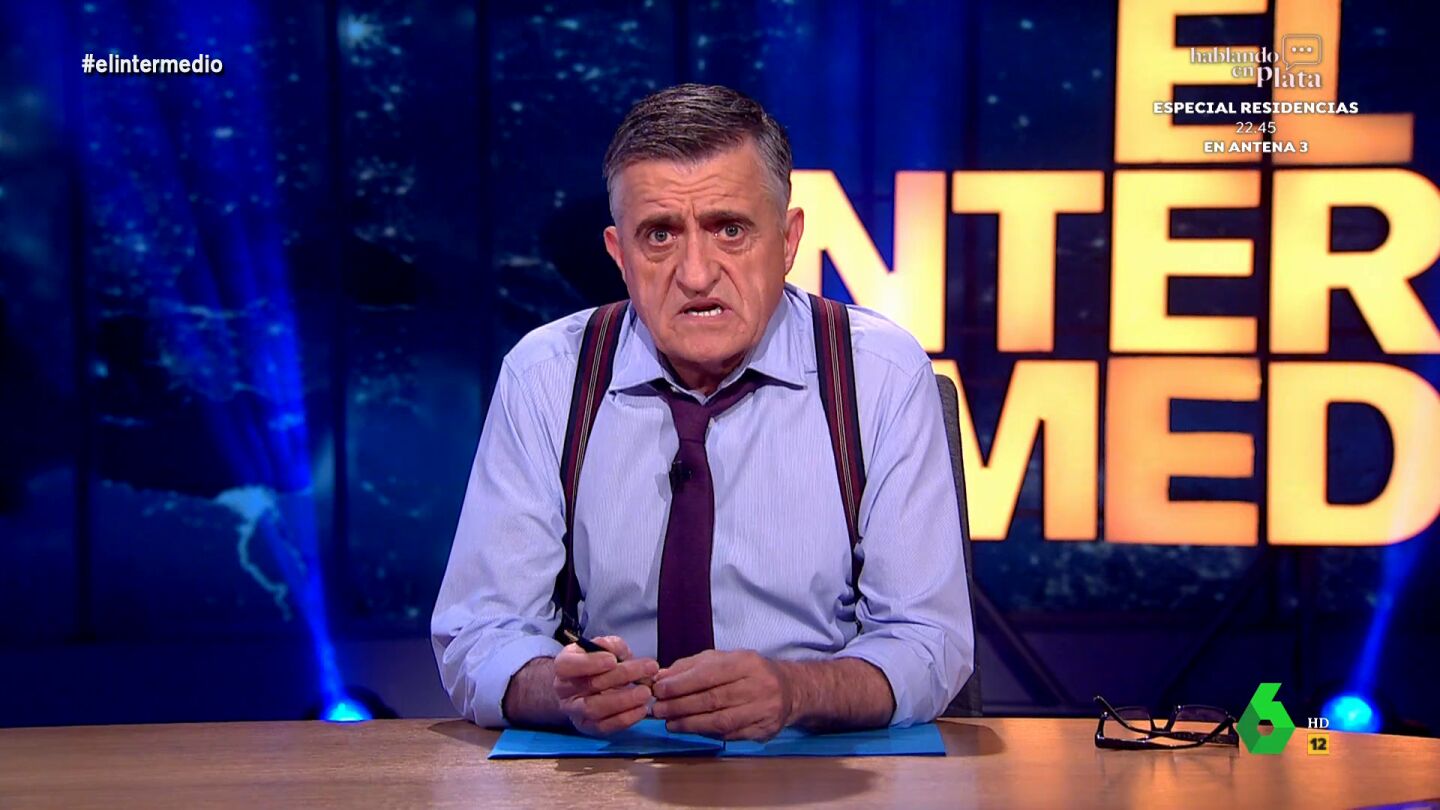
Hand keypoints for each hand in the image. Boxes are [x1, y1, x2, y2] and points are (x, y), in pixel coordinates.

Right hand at [552, 635, 658, 735]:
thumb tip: (618, 652)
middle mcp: (565, 690)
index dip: (590, 663)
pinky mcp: (588, 727)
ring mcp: (575, 711)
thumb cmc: (595, 663)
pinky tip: (641, 709)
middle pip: (590, 685)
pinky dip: (625, 719)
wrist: (584, 687)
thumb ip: (610, 646)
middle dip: (622, 676)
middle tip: (648, 668)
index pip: (568, 665)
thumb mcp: (601, 648)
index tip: (613, 660)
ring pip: (595, 709)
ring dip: (624, 701)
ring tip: (646, 692)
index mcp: (564, 665)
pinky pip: (604, 726)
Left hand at [650, 649, 794, 740]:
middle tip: (658, 710)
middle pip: (713, 699)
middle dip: (681, 706)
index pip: (709, 673)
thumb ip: (691, 667)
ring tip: (670, 723)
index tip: (659, 690)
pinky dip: (706, 733)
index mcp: (746, 662)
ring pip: (721, 721)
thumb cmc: (749, 672)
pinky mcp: (764, 730)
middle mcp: (758, 685)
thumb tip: (661, 677)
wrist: (789, 690)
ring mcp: (764, 710)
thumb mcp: (723, 659)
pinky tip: (691, 730)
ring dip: (690, 724)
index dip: (682, 684)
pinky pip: (730, 735)